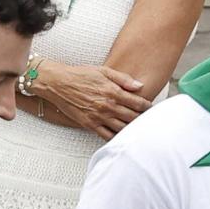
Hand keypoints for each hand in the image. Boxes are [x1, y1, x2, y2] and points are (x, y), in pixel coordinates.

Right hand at [36, 65, 150, 139]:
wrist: (59, 84)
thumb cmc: (80, 75)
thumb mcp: (104, 71)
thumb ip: (123, 79)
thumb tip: (139, 86)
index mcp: (113, 92)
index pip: (138, 103)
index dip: (147, 106)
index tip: (150, 108)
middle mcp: (107, 106)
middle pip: (132, 117)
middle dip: (142, 119)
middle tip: (148, 120)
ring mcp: (99, 117)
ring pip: (122, 128)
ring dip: (132, 129)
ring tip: (138, 129)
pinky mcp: (90, 125)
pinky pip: (107, 135)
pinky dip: (116, 137)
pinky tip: (121, 136)